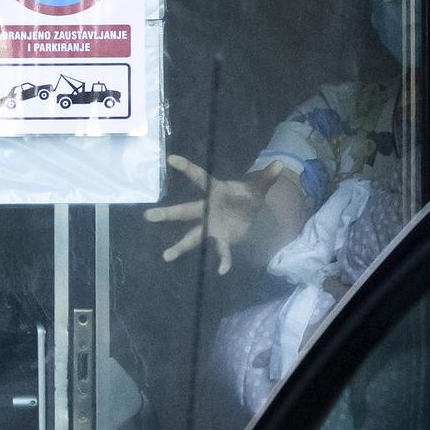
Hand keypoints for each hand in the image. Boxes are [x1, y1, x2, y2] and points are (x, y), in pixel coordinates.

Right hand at [143, 154, 266, 275]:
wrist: (250, 215)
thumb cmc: (246, 197)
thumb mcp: (258, 187)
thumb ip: (266, 177)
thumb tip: (281, 164)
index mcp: (215, 191)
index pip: (199, 177)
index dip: (186, 168)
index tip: (171, 159)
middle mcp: (207, 209)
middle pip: (185, 211)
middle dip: (168, 214)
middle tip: (148, 216)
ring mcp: (212, 226)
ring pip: (193, 236)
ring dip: (180, 246)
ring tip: (166, 256)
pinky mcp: (221, 238)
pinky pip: (220, 250)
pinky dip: (223, 259)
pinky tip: (222, 270)